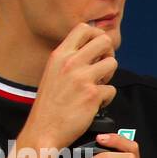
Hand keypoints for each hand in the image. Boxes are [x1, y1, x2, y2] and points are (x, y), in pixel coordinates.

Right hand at [21, 24, 117, 149]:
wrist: (44, 129)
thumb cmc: (50, 104)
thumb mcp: (53, 72)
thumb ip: (69, 59)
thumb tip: (92, 49)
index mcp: (59, 55)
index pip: (84, 28)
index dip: (97, 36)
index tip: (97, 49)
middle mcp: (71, 62)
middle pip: (104, 40)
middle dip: (109, 53)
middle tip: (102, 67)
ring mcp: (82, 78)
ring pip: (113, 63)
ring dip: (109, 76)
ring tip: (98, 86)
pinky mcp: (93, 95)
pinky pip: (112, 89)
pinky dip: (107, 98)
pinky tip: (95, 104)